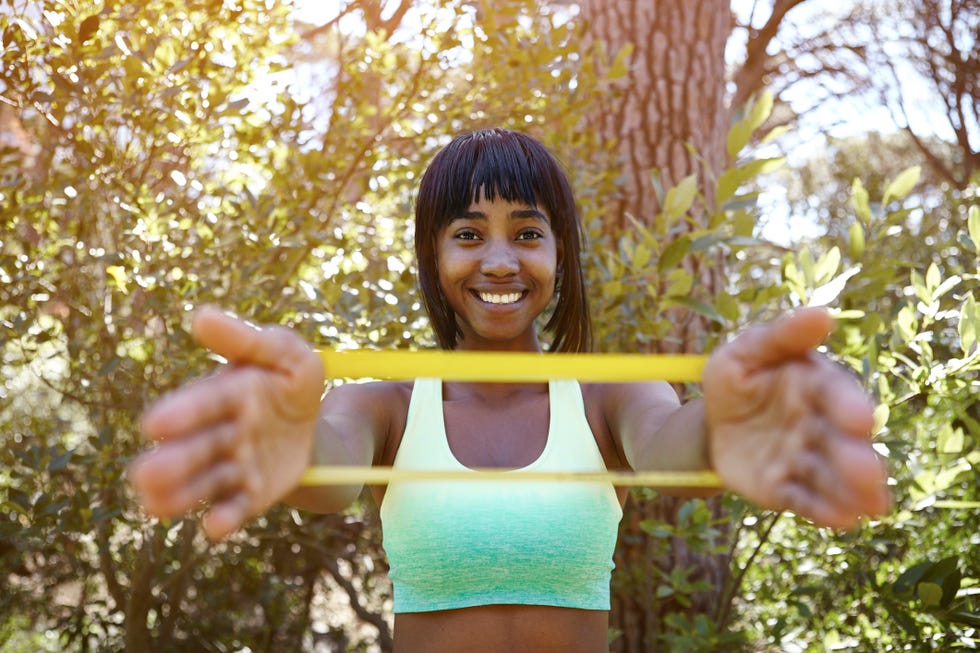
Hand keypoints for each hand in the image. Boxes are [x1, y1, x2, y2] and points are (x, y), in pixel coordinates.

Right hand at [129, 307, 324, 539]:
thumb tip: (200, 316)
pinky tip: (215, 527)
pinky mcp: (250, 494)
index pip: (204, 402)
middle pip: (195, 447)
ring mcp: (233, 465)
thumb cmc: (291, 379)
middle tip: (144, 475)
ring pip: (204, 482)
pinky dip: (225, 518)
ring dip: (181, 494)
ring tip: (157, 504)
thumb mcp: (285, 353)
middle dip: (171, 461)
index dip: (183, 413)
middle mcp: (221, 431)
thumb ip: (247, 340)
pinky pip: (236, 507)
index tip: (154, 424)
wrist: (319, 424)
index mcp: (226, 393)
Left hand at [702, 308, 890, 528]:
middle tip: (869, 472)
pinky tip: (842, 520)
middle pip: (841, 442)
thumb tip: (821, 314)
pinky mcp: (785, 488)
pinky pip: (804, 500)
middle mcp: (819, 425)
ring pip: (830, 475)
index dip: (848, 407)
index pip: (837, 395)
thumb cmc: (736, 378)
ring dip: (849, 490)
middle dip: (856, 458)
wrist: (709, 423)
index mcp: (816, 385)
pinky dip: (823, 511)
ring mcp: (804, 459)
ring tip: (869, 505)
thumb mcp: (745, 352)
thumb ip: (780, 336)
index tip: (860, 419)